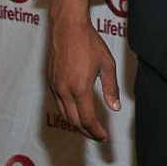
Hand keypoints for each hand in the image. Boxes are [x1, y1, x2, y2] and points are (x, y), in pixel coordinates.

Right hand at [48, 18, 119, 140]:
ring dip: (76, 124)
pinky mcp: (51, 82)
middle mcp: (64, 90)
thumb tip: (115, 107)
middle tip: (98, 136)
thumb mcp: (107, 64)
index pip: (87, 119)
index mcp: (80, 88)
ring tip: (89, 127)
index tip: (104, 137)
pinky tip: (77, 111)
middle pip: (74, 121)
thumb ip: (111, 88)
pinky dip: (68, 113)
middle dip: (86, 131)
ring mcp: (55, 87)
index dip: (96, 131)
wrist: (68, 28)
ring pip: (64, 114)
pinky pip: (59, 104)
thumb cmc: (89, 43)